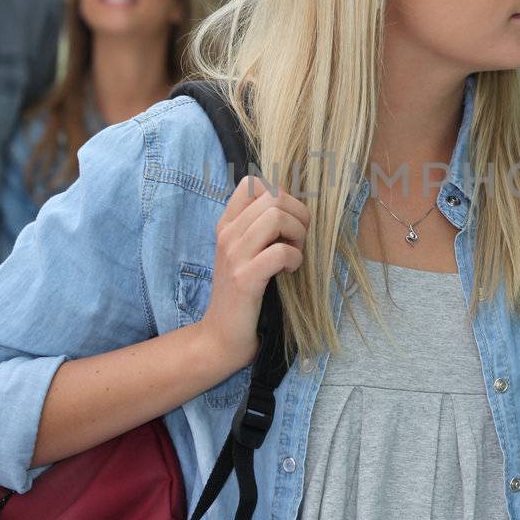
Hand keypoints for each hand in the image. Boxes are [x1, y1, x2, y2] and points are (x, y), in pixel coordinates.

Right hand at [198, 174, 309, 372]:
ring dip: (298, 235)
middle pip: (272, 196)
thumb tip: (293, 209)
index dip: (280, 194)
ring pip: (276, 217)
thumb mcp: (246, 254)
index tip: (288, 220)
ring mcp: (234, 255)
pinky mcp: (244, 278)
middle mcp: (227, 234)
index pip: (251, 183)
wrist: (220, 337)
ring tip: (294, 254)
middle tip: (298, 240)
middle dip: (298, 214)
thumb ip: (261, 230)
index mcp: (227, 225)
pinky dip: (294, 259)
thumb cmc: (242, 295)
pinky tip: (289, 271)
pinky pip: (281, 251)